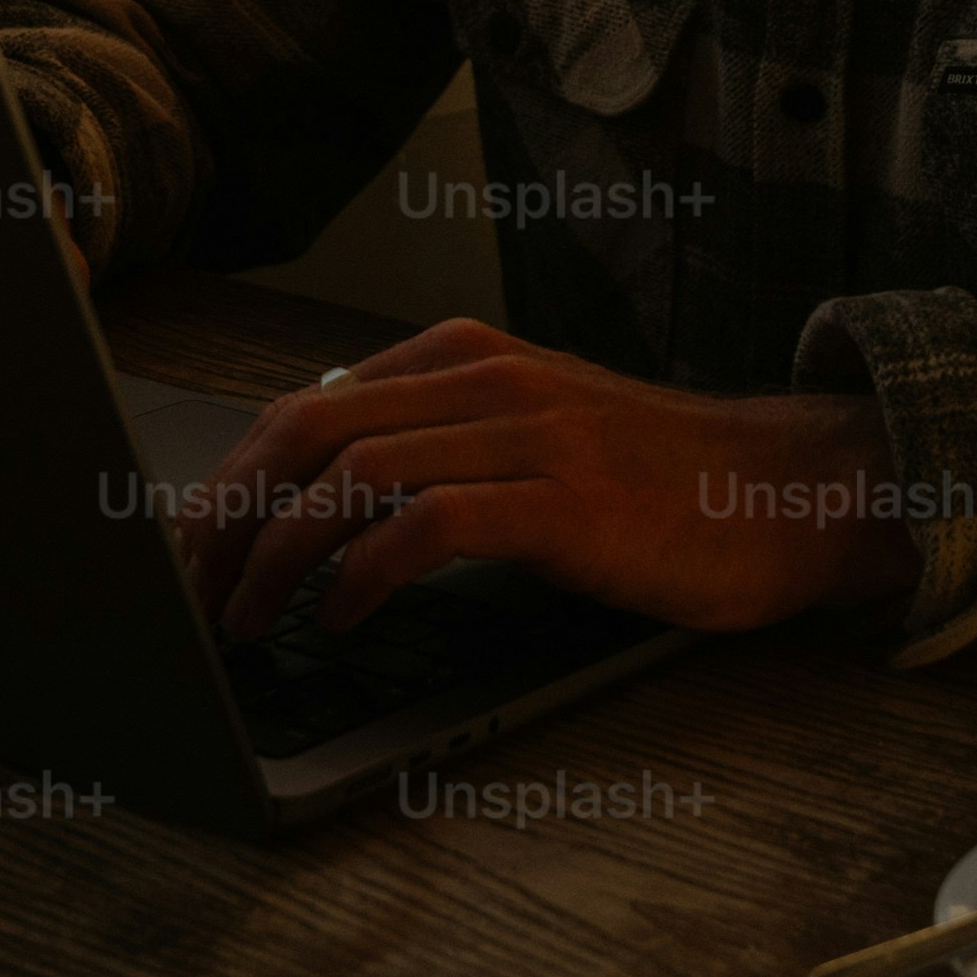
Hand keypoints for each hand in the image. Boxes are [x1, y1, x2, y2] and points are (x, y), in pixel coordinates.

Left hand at [180, 323, 925, 639]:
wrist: (784, 492)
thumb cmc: (656, 481)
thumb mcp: (532, 433)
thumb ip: (437, 437)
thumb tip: (319, 478)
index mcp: (467, 356)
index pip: (305, 404)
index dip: (230, 481)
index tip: (192, 549)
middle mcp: (487, 379)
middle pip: (304, 430)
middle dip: (228, 517)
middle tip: (194, 590)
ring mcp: (526, 435)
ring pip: (349, 475)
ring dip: (277, 556)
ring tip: (251, 620)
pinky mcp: (562, 501)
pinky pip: (423, 527)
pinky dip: (359, 576)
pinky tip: (340, 618)